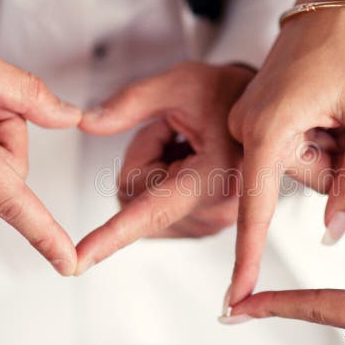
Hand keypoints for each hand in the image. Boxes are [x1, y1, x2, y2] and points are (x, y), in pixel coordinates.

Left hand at [75, 62, 253, 272]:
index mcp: (214, 174)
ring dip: (152, 170)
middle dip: (143, 157)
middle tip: (179, 132)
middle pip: (132, 195)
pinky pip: (152, 211)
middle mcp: (217, 210)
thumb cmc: (227, 95)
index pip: (151, 208)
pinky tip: (190, 165)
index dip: (111, 236)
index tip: (79, 262)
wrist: (265, 114)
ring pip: (138, 204)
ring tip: (191, 148)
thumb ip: (130, 102)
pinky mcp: (204, 228)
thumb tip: (86, 123)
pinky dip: (160, 184)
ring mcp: (211, 224)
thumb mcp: (180, 83)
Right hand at [225, 9, 344, 306]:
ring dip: (340, 143)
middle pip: (301, 179)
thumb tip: (333, 230)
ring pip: (305, 162)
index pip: (256, 206)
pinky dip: (330, 132)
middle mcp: (250, 124)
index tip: (234, 300)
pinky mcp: (266, 111)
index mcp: (269, 127)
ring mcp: (256, 117)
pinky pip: (300, 142)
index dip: (249, 257)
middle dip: (342, 160)